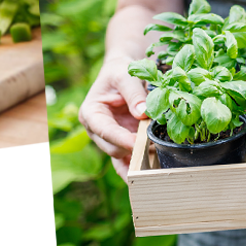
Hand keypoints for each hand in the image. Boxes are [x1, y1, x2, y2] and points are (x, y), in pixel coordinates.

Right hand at [78, 52, 147, 180]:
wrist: (122, 74)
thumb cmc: (120, 72)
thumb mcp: (125, 75)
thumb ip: (134, 93)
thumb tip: (143, 114)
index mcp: (91, 113)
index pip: (104, 130)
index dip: (121, 138)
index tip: (137, 142)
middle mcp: (97, 131)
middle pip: (113, 148)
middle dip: (132, 150)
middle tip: (154, 148)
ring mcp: (109, 140)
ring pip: (121, 158)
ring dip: (137, 162)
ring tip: (154, 168)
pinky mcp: (122, 144)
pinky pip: (128, 161)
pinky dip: (139, 166)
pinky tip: (151, 173)